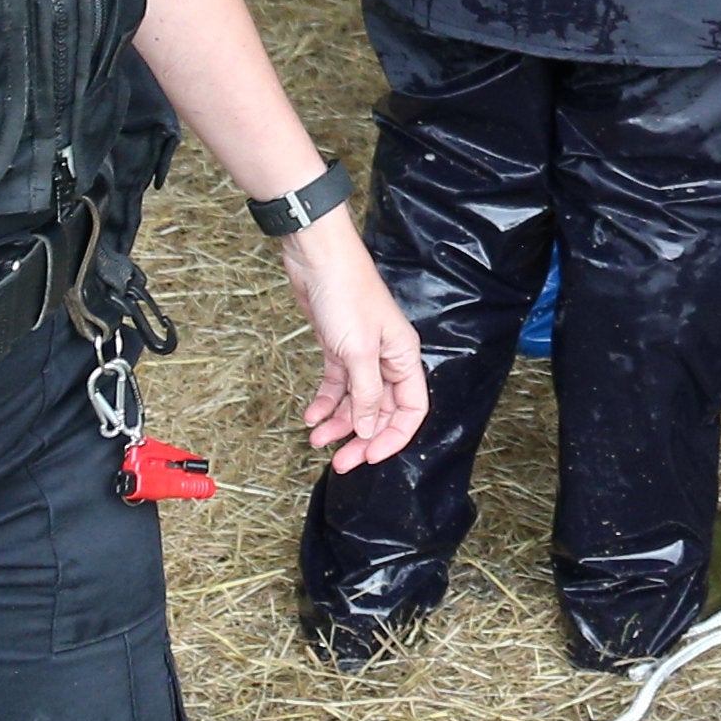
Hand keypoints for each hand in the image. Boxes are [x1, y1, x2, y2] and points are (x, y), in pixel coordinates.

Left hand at [280, 216, 430, 469]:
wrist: (317, 258)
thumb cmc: (346, 293)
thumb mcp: (358, 351)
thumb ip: (367, 395)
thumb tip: (371, 431)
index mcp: (404, 358)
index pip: (410, 410)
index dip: (393, 437)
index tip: (369, 456)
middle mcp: (386, 360)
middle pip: (381, 411)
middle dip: (361, 437)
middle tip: (340, 461)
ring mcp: (361, 355)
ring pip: (356, 402)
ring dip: (338, 423)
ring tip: (316, 440)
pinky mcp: (338, 348)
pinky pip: (336, 386)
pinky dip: (324, 403)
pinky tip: (310, 415)